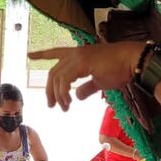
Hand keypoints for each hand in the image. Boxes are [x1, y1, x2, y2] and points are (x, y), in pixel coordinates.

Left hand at [29, 42, 144, 110]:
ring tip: (64, 107)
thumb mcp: (99, 82)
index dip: (42, 54)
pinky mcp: (81, 62)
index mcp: (78, 54)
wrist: (132, 62)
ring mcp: (77, 56)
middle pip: (53, 72)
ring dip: (58, 95)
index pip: (55, 52)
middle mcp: (75, 53)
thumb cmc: (120, 70)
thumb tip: (76, 96)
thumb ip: (86, 88)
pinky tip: (68, 102)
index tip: (29, 55)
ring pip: (57, 77)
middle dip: (49, 90)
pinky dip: (63, 93)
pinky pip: (64, 80)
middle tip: (51, 105)